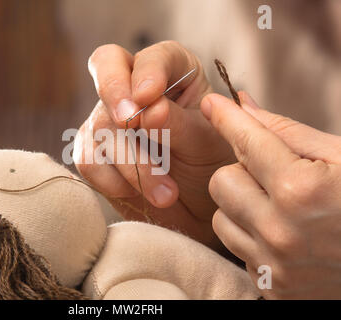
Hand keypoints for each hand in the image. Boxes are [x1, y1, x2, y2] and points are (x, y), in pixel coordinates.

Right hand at [74, 41, 234, 249]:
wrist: (198, 206)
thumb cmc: (210, 164)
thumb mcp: (206, 143)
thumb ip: (179, 123)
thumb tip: (149, 110)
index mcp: (172, 71)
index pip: (151, 57)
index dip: (146, 73)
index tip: (149, 97)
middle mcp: (135, 87)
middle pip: (106, 69)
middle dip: (115, 95)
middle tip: (130, 123)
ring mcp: (110, 117)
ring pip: (99, 124)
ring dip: (130, 162)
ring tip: (165, 194)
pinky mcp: (96, 150)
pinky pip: (88, 160)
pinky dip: (114, 181)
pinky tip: (141, 194)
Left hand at [202, 92, 340, 298]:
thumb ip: (289, 133)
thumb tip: (243, 106)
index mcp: (302, 191)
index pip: (246, 142)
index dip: (225, 117)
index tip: (211, 104)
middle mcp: (279, 231)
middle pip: (221, 181)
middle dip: (242, 171)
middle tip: (275, 174)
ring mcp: (273, 265)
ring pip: (220, 217)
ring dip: (242, 205)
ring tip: (280, 207)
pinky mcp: (270, 287)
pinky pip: (237, 247)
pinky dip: (252, 235)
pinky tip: (285, 234)